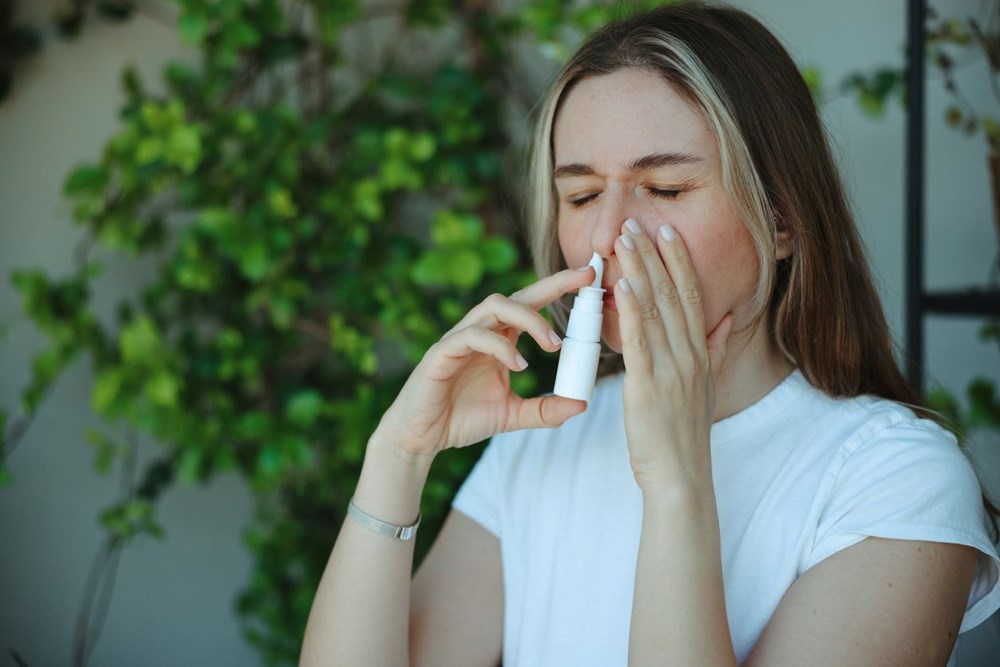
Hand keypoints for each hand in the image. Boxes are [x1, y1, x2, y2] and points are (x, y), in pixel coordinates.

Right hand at [372, 268, 593, 460]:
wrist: (421, 437)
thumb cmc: (462, 418)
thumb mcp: (512, 414)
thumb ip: (545, 409)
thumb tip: (582, 404)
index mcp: (498, 338)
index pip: (530, 304)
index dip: (558, 287)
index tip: (591, 277)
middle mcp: (481, 331)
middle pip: (515, 295)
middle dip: (551, 285)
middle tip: (585, 286)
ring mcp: (459, 339)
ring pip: (493, 306)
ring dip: (528, 319)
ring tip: (552, 345)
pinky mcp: (442, 353)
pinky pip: (471, 336)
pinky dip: (499, 347)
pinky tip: (518, 365)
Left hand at [613, 219, 733, 492]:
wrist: (681, 476)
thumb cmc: (684, 434)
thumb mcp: (705, 386)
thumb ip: (712, 350)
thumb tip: (723, 320)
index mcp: (699, 353)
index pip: (691, 296)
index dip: (680, 262)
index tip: (668, 232)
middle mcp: (689, 355)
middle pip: (672, 294)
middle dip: (653, 256)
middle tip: (636, 222)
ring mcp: (671, 369)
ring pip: (655, 310)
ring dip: (639, 271)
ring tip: (624, 240)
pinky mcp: (649, 386)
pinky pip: (641, 342)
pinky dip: (633, 312)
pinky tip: (623, 286)